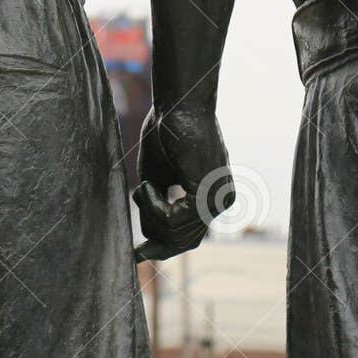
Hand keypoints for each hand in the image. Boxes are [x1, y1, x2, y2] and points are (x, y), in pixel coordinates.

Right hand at [132, 103, 233, 262]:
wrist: (178, 103)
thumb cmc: (165, 132)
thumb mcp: (158, 179)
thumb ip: (158, 208)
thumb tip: (148, 242)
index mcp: (212, 197)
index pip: (190, 237)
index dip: (163, 248)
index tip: (137, 254)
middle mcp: (220, 201)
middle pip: (183, 241)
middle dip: (154, 233)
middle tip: (137, 208)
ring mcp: (217, 198)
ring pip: (177, 233)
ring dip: (150, 214)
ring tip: (142, 186)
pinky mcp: (208, 191)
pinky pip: (175, 218)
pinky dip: (154, 206)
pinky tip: (147, 185)